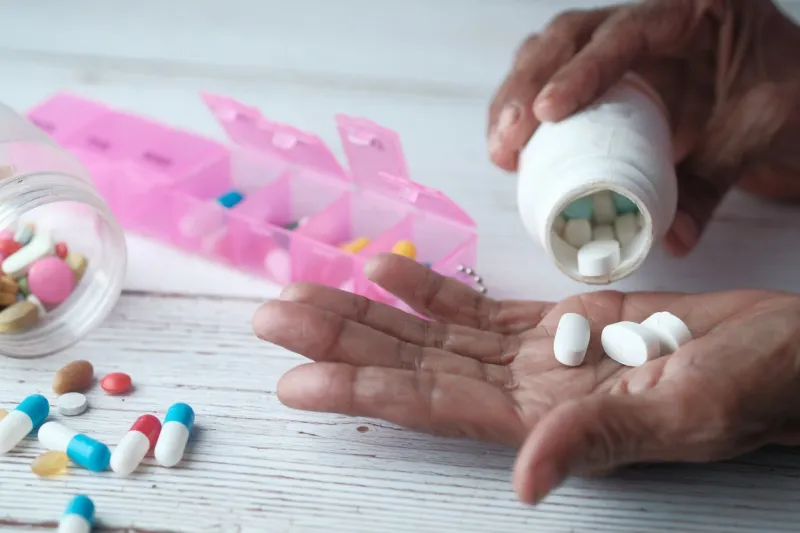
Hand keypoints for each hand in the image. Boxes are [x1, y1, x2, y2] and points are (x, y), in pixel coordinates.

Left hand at [253, 254, 799, 503]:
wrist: (783, 352)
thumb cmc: (753, 383)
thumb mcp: (685, 412)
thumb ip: (600, 439)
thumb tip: (529, 481)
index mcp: (545, 420)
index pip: (431, 405)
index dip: (361, 391)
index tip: (296, 379)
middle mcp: (525, 391)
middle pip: (413, 365)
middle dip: (341, 341)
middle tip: (271, 318)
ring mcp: (536, 356)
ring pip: (434, 333)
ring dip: (370, 312)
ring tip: (307, 291)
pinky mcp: (558, 324)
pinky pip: (480, 308)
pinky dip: (433, 290)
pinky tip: (392, 273)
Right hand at [489, 0, 799, 256]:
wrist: (784, 92)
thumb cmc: (780, 94)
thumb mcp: (760, 130)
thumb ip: (716, 182)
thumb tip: (667, 240)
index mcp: (691, 11)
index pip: (624, 33)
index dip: (580, 71)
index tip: (547, 113)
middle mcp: (645, 18)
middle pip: (567, 36)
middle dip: (526, 86)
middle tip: (508, 140)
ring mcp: (620, 45)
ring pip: (549, 52)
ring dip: (514, 98)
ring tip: (500, 148)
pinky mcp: (604, 75)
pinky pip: (553, 79)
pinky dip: (526, 111)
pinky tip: (512, 147)